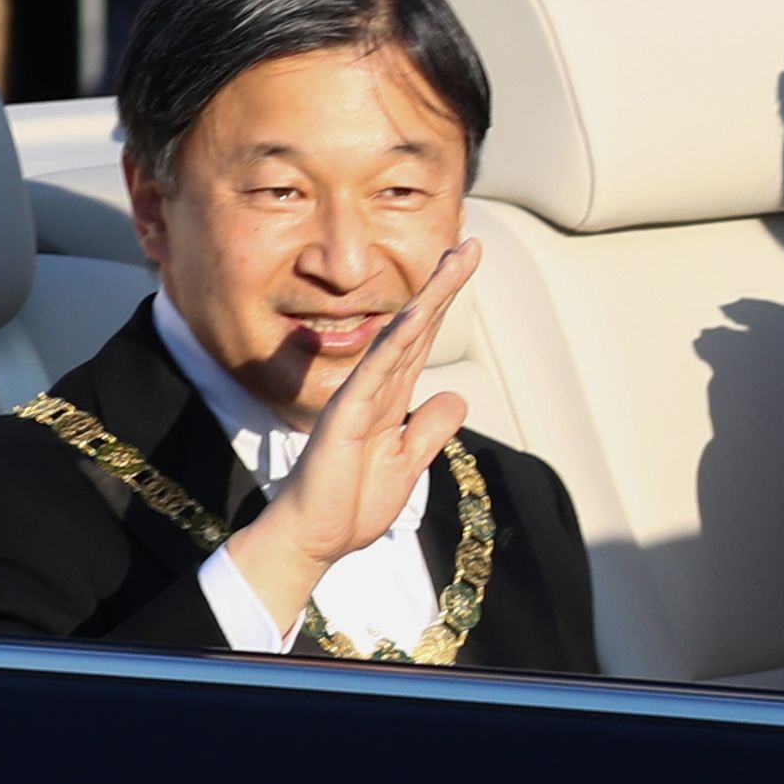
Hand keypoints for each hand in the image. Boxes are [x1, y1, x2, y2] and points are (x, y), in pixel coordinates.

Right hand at [214, 238, 480, 633]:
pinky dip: (396, 340)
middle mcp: (377, 387)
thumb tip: (457, 395)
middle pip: (417, 326)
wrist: (313, 538)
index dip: (445, 301)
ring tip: (455, 263)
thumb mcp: (407, 463)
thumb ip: (429, 428)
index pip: (423, 339)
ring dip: (429, 299)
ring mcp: (360, 396)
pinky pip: (374, 370)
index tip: (466, 264)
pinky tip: (418, 312)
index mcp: (391, 397)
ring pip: (400, 336)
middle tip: (469, 244)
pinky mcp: (344, 414)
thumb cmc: (351, 505)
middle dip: (444, 285)